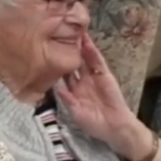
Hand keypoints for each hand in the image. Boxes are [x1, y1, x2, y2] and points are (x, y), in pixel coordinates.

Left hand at [54, 37, 143, 155]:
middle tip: (58, 34)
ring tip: (73, 32)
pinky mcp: (105, 76)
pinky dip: (92, 52)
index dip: (55, 63)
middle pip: (72, 62)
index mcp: (72, 90)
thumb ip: (67, 100)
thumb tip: (55, 88)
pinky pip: (97, 62)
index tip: (45, 52)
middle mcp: (81, 81)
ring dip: (79, 46)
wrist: (114, 127)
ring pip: (84, 59)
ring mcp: (93, 77)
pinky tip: (87, 43)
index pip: (62, 74)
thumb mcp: (76, 113)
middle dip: (66, 50)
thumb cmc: (94, 123)